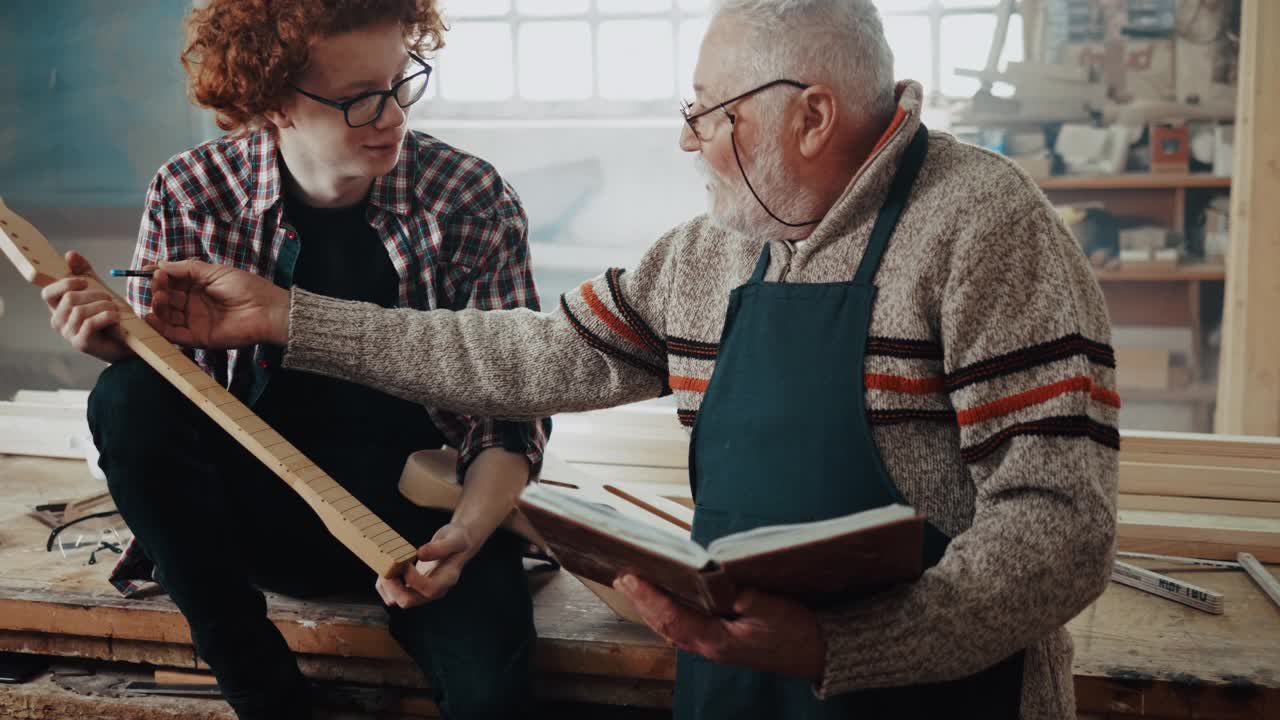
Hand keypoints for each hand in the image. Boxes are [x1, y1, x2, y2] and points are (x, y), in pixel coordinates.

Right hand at [40, 251, 130, 362]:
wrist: (127, 340)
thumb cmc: (109, 314)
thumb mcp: (97, 288)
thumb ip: (83, 271)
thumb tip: (69, 254)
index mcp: (58, 308)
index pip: (48, 293)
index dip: (64, 284)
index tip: (84, 281)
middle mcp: (58, 322)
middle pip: (69, 299)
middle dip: (94, 294)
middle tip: (109, 299)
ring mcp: (68, 334)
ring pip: (80, 311)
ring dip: (103, 306)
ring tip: (115, 309)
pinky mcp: (81, 344)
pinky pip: (90, 323)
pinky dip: (107, 316)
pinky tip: (116, 317)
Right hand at [144, 259, 289, 348]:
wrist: (266, 309)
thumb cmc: (246, 287)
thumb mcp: (215, 271)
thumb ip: (187, 269)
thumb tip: (161, 264)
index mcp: (198, 286)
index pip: (171, 281)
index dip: (159, 276)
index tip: (147, 270)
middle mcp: (194, 304)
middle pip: (166, 298)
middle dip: (158, 290)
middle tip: (158, 283)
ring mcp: (195, 321)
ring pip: (167, 316)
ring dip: (157, 307)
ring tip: (158, 297)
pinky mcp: (198, 337)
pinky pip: (173, 335)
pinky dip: (159, 328)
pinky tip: (150, 318)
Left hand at [374, 523, 476, 608]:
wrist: (458, 544)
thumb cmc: (457, 540)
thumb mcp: (455, 539)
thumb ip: (440, 547)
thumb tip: (421, 554)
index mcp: (447, 579)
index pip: (429, 590)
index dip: (413, 579)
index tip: (407, 561)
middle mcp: (434, 590)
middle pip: (408, 601)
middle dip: (393, 586)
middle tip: (387, 566)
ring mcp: (422, 591)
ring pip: (397, 600)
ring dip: (386, 586)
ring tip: (386, 565)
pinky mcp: (412, 588)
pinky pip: (393, 595)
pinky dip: (385, 585)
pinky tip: (388, 568)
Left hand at [613, 575, 826, 678]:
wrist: (818, 654)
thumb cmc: (798, 633)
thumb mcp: (775, 610)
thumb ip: (748, 597)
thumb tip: (722, 581)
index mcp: (718, 641)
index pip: (673, 619)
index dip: (650, 598)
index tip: (631, 578)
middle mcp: (710, 646)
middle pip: (665, 625)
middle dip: (642, 601)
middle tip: (622, 577)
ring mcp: (715, 645)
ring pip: (673, 627)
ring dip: (652, 607)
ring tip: (635, 585)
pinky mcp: (722, 640)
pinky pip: (687, 626)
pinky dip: (670, 611)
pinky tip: (666, 598)